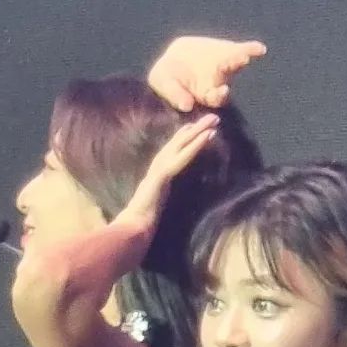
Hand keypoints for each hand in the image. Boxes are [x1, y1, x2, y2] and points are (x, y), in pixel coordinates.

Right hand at [111, 112, 221, 241]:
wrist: (131, 230)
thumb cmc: (138, 226)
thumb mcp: (150, 212)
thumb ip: (155, 206)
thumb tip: (158, 209)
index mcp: (155, 180)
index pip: (168, 155)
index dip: (180, 141)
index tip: (190, 129)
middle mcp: (156, 171)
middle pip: (176, 145)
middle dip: (193, 130)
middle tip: (211, 116)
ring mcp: (159, 171)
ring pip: (181, 146)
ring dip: (198, 131)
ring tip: (214, 119)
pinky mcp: (163, 175)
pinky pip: (183, 157)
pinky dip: (196, 145)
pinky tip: (208, 135)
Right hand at [147, 36, 265, 111]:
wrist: (174, 59)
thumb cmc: (167, 78)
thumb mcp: (163, 84)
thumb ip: (174, 95)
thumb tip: (187, 106)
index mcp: (204, 96)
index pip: (215, 99)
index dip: (219, 96)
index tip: (221, 92)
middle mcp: (218, 83)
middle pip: (227, 81)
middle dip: (232, 75)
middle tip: (238, 67)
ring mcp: (224, 67)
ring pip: (235, 64)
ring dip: (242, 60)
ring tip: (245, 55)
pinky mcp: (227, 52)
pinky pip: (241, 50)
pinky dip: (250, 49)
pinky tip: (259, 49)